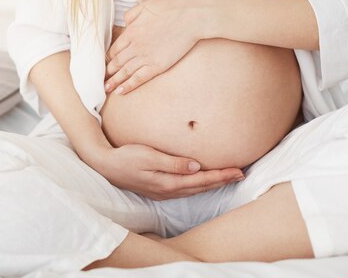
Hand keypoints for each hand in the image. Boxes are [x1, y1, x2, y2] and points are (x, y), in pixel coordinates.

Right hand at [89, 143, 244, 199]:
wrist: (106, 166)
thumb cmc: (127, 157)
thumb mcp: (149, 156)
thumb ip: (173, 162)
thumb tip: (196, 166)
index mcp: (169, 182)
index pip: (202, 180)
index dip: (221, 176)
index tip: (238, 171)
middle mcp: (169, 190)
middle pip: (202, 186)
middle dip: (222, 180)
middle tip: (241, 174)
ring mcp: (163, 192)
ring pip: (194, 189)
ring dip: (212, 184)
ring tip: (227, 177)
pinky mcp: (159, 190)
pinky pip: (185, 189)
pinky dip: (199, 185)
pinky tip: (202, 181)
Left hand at [105, 0, 201, 94]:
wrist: (192, 17)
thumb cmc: (171, 7)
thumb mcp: (146, 4)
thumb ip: (131, 14)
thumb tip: (125, 23)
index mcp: (131, 31)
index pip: (114, 48)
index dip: (109, 57)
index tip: (105, 64)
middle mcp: (135, 46)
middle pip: (116, 62)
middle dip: (107, 72)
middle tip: (100, 80)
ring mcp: (146, 57)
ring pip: (125, 72)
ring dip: (114, 81)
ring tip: (105, 89)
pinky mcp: (157, 66)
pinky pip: (139, 78)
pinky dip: (128, 85)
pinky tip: (120, 91)